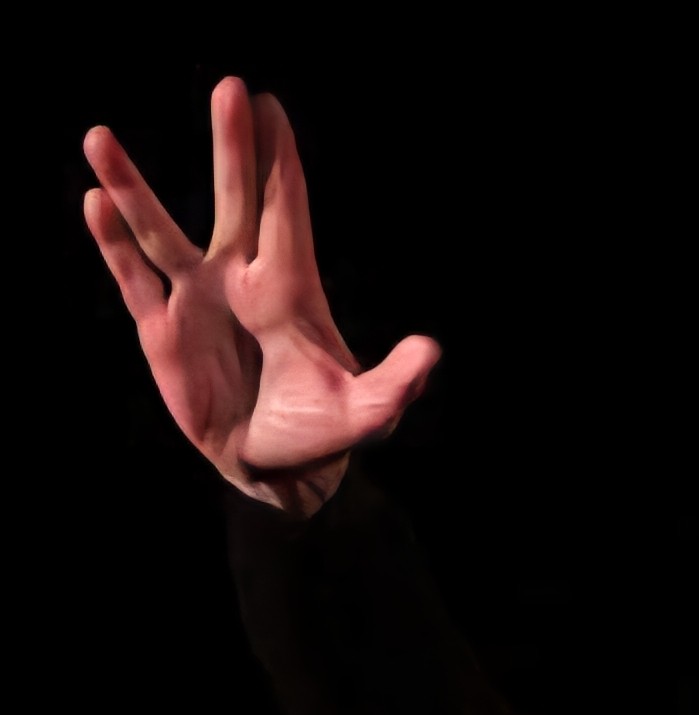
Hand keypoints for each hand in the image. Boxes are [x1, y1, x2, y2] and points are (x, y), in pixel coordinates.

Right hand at [84, 77, 438, 515]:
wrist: (273, 467)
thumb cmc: (323, 433)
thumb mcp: (365, 413)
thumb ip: (394, 385)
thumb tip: (429, 352)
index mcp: (293, 290)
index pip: (287, 212)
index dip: (279, 162)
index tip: (270, 105)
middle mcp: (242, 281)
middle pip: (236, 200)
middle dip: (233, 148)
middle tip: (231, 87)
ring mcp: (199, 300)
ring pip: (160, 231)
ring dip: (132, 187)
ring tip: (100, 138)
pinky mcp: (162, 331)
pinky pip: (133, 278)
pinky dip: (112, 243)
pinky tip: (94, 202)